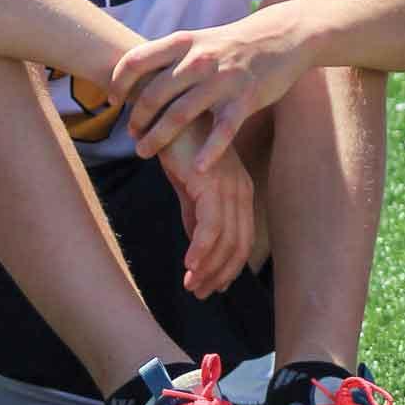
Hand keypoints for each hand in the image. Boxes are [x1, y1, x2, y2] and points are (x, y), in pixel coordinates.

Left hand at [111, 5, 308, 165]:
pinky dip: (209, 151)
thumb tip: (132, 74)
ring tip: (144, 153)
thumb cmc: (230, 44)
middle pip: (153, 94)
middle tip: (131, 136)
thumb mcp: (196, 41)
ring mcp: (223, 79)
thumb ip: (168, 57)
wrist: (282, 35)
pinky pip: (223, 129)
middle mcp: (198, 59)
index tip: (111, 101)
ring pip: (180, 115)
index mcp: (182, 42)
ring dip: (158, 138)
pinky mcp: (247, 97)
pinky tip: (197, 169)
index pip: (136, 61)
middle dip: (137, 118)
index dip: (118, 83)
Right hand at [156, 129, 254, 298]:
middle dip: (219, 274)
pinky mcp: (209, 183)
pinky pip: (210, 225)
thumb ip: (193, 214)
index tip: (207, 287)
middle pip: (238, 245)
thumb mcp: (186, 185)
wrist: (163, 111)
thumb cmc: (174, 144)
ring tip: (191, 285)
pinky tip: (188, 265)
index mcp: (239, 191)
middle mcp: (240, 190)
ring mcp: (228, 186)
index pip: (241, 240)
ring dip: (209, 268)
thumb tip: (195, 249)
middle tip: (198, 293)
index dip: (226, 268)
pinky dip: (201, 249)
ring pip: (225, 240)